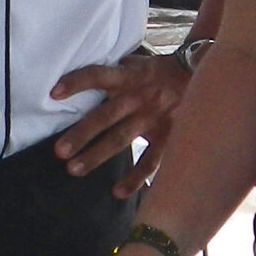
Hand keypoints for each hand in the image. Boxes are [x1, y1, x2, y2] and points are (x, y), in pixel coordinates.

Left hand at [52, 51, 188, 197]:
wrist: (202, 76)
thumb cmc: (158, 72)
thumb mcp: (137, 63)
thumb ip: (115, 70)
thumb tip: (82, 76)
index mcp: (130, 76)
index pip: (99, 75)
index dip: (78, 81)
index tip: (54, 93)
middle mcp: (139, 97)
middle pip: (106, 115)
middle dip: (82, 133)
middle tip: (59, 151)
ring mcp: (154, 118)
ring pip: (122, 139)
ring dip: (97, 155)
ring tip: (74, 170)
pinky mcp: (169, 135)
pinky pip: (151, 160)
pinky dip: (135, 178)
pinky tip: (117, 192)